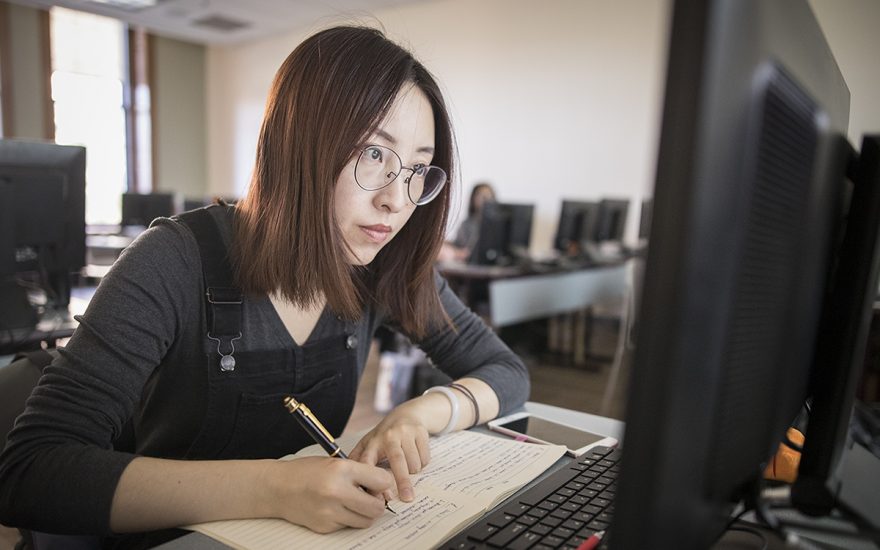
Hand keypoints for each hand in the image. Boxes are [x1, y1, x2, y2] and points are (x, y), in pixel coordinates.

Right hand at [270, 456, 392, 532]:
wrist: (277, 488)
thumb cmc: (306, 471)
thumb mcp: (335, 462)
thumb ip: (360, 473)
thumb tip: (385, 487)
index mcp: (342, 469)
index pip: (381, 481)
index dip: (384, 483)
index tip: (380, 483)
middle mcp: (337, 491)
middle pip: (377, 507)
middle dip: (378, 503)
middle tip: (371, 497)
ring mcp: (330, 512)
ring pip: (366, 521)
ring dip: (365, 513)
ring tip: (353, 502)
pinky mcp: (325, 526)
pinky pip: (348, 526)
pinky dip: (347, 518)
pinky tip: (336, 508)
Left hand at [348, 399, 431, 502]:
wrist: (407, 413)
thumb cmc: (386, 435)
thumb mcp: (369, 443)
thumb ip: (360, 461)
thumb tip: (356, 486)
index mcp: (373, 442)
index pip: (368, 462)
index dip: (371, 481)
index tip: (379, 498)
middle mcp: (388, 436)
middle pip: (397, 461)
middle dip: (402, 481)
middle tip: (407, 498)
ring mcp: (406, 432)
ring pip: (414, 463)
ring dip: (413, 471)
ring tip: (408, 465)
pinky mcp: (420, 432)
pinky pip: (425, 459)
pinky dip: (422, 463)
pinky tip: (416, 455)